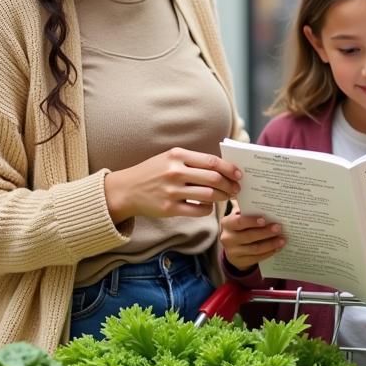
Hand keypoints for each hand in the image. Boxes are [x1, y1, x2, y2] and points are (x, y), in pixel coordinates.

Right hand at [105, 148, 241, 222]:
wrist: (127, 189)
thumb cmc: (153, 172)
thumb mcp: (170, 158)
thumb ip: (193, 160)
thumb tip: (223, 167)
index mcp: (177, 156)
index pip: (211, 161)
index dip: (229, 169)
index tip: (239, 174)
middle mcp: (175, 172)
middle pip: (213, 178)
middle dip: (229, 185)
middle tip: (236, 189)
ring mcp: (172, 191)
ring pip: (208, 195)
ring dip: (222, 197)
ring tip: (226, 197)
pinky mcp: (169, 208)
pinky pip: (198, 210)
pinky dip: (208, 209)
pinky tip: (209, 206)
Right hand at [220, 211, 285, 270]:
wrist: (232, 247)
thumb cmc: (240, 227)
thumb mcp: (239, 217)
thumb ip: (248, 211)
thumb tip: (267, 206)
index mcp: (227, 223)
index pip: (239, 222)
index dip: (252, 221)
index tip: (265, 220)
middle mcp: (227, 238)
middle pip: (249, 236)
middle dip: (266, 232)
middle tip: (279, 228)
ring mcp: (232, 251)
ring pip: (255, 248)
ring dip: (270, 244)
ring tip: (282, 240)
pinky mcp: (240, 261)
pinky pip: (256, 258)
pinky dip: (268, 253)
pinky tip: (277, 248)